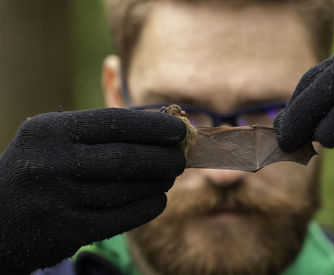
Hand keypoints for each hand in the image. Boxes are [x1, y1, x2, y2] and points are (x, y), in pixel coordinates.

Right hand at [0, 108, 185, 273]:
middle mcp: (50, 163)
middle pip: (126, 158)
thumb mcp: (55, 138)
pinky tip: (159, 199)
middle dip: (163, 157)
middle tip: (181, 157)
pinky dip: (147, 207)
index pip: (115, 123)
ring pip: (126, 190)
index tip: (180, 129)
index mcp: (49, 132)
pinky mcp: (66, 231)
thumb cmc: (38, 168)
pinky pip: (120, 218)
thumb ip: (101, 129)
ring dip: (158, 182)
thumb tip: (158, 126)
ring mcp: (56, 200)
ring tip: (170, 176)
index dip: (154, 126)